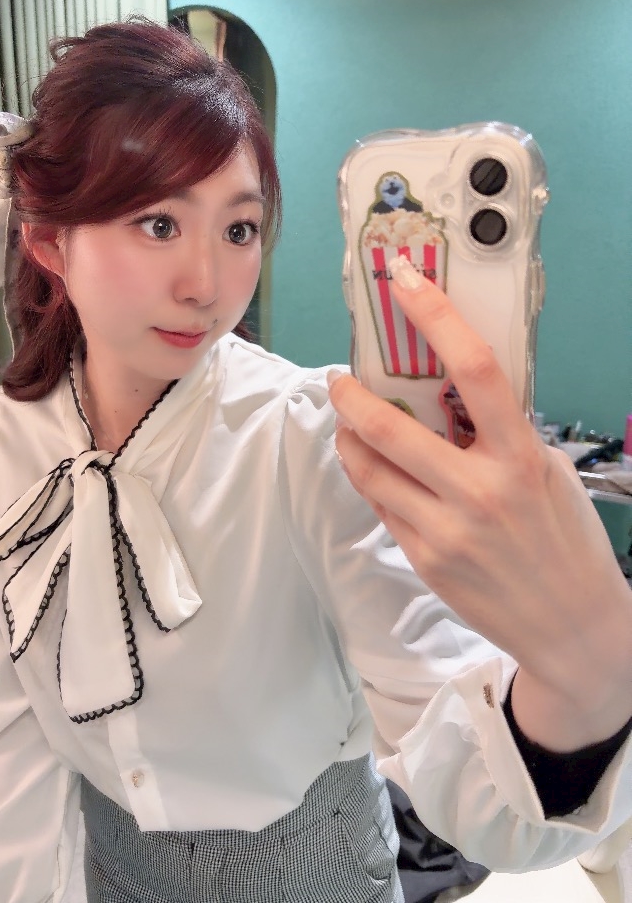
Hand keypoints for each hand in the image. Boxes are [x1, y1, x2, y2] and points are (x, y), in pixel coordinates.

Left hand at [328, 256, 631, 750]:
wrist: (571, 627)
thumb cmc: (563, 540)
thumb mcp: (547, 472)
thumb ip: (500, 433)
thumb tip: (447, 394)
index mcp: (520, 457)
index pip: (474, 369)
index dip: (435, 316)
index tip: (404, 282)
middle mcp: (480, 491)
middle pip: (390, 426)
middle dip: (350, 395)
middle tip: (339, 378)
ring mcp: (446, 529)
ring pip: (369, 467)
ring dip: (348, 437)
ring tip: (347, 422)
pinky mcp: (424, 558)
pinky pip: (381, 504)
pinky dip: (369, 478)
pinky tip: (375, 469)